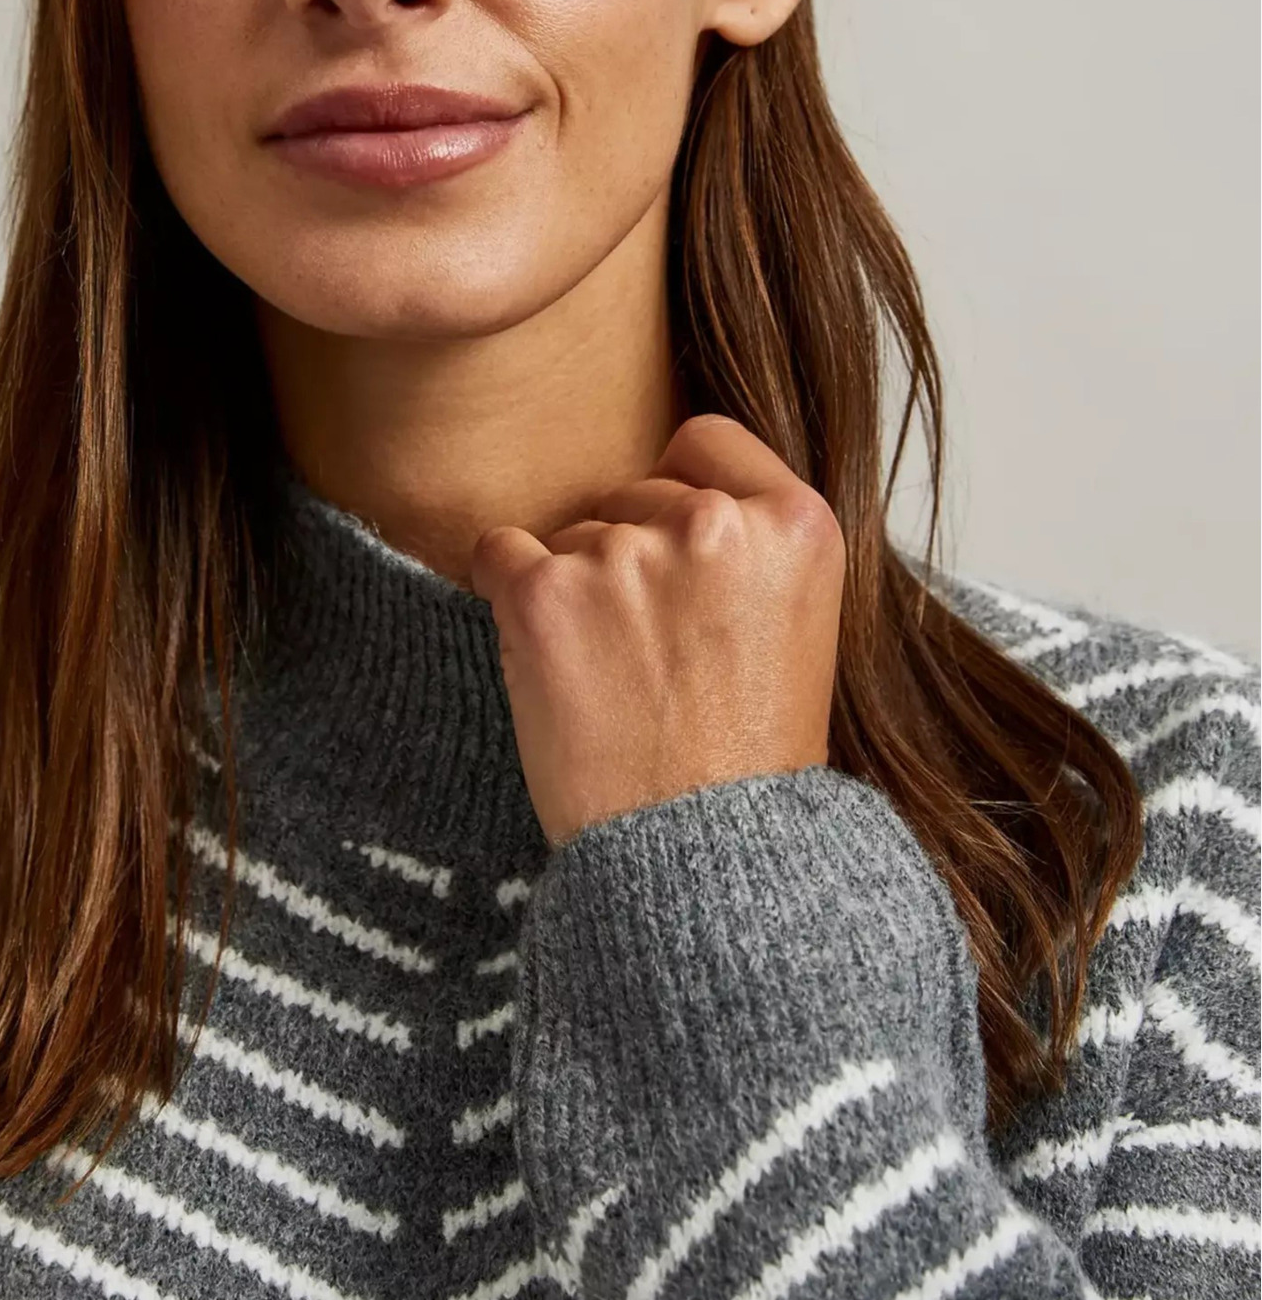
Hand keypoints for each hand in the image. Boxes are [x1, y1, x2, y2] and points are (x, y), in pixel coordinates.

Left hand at [468, 413, 843, 849]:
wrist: (699, 859)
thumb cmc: (748, 758)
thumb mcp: (800, 625)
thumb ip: (753, 542)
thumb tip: (675, 483)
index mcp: (796, 524)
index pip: (705, 440)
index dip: (684, 493)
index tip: (683, 557)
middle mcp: (714, 525)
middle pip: (635, 493)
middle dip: (634, 556)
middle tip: (658, 656)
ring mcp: (625, 555)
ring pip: (574, 533)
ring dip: (579, 591)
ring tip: (618, 682)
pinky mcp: (545, 593)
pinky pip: (499, 552)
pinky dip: (510, 596)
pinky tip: (552, 661)